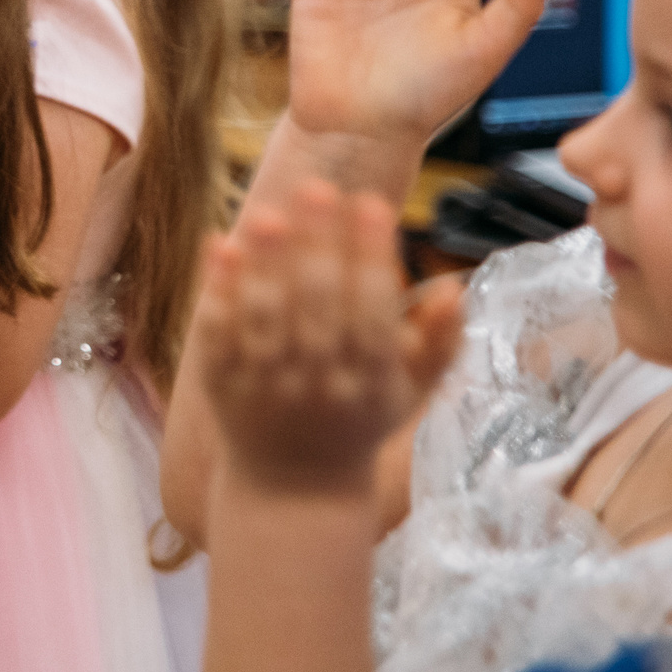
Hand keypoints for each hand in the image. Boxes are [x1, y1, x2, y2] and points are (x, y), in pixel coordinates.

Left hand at [197, 180, 462, 496]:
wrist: (294, 486)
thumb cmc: (361, 420)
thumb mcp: (411, 391)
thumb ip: (439, 342)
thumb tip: (453, 288)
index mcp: (370, 383)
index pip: (373, 312)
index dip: (372, 256)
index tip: (371, 201)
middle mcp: (317, 385)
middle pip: (318, 308)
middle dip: (318, 246)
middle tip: (316, 185)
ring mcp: (265, 385)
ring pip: (265, 317)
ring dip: (267, 262)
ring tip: (268, 210)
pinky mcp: (220, 383)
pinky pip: (218, 332)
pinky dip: (219, 289)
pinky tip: (221, 243)